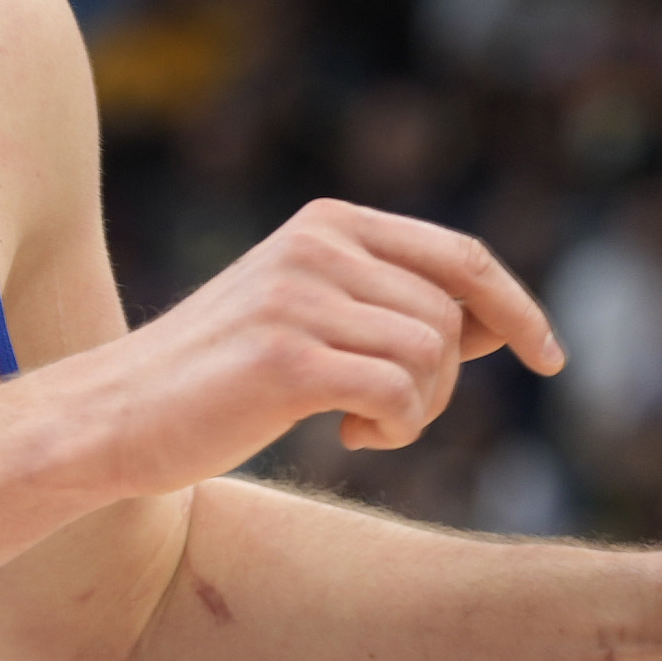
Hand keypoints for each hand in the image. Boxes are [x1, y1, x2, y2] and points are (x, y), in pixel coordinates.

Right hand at [86, 199, 562, 489]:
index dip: (518, 309)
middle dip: (445, 385)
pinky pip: (398, 395)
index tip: (548, 358)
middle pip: (451, 317)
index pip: (462, 257)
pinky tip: (350, 439)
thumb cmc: (214, 378)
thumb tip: (498, 324)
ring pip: (431, 358)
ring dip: (417, 414)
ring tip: (361, 427)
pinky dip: (395, 431)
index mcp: (328, 221)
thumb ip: (389, 306)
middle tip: (391, 420)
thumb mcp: (307, 316)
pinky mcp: (285, 358)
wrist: (112, 415)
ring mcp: (299, 297)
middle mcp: (317, 245)